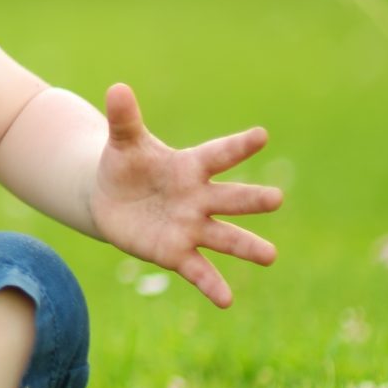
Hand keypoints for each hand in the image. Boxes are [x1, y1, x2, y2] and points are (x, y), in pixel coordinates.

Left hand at [88, 82, 282, 308]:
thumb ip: (124, 119)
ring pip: (225, 236)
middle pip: (229, 197)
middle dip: (250, 198)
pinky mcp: (177, 252)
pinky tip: (227, 300)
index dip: (238, 145)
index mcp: (190, 166)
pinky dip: (212, 285)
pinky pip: (199, 270)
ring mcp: (192, 227)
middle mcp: (199, 198)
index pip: (217, 154)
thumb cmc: (126, 165)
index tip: (261, 135)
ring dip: (246, 246)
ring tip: (270, 255)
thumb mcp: (123, 142)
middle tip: (276, 198)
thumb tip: (116, 87)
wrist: (111, 198)